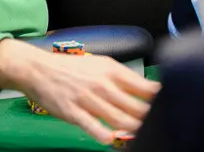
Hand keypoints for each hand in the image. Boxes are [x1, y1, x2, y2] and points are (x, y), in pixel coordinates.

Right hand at [0, 39, 159, 143]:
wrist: (35, 68)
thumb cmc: (68, 68)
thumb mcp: (98, 64)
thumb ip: (121, 78)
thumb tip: (147, 92)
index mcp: (111, 70)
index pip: (146, 88)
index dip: (160, 101)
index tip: (167, 109)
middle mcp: (102, 84)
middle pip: (138, 109)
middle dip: (150, 121)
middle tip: (158, 128)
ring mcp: (88, 99)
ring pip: (122, 121)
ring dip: (134, 131)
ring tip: (141, 137)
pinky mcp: (74, 112)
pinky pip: (96, 129)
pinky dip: (108, 137)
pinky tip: (114, 139)